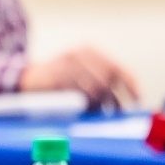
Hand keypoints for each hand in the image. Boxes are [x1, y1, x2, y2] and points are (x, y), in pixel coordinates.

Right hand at [21, 46, 139, 110]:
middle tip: (118, 113)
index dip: (130, 86)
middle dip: (116, 98)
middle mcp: (79, 54)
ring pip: (94, 87)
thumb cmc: (58, 81)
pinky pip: (78, 93)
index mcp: (89, 51)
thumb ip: (99, 82)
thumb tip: (123, 103)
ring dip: (100, 103)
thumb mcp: (79, 73)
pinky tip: (86, 110)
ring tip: (101, 113)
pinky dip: (85, 104)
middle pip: (109, 78)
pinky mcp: (56, 77)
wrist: (27, 79)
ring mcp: (67, 64)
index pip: (118, 68)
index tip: (137, 100)